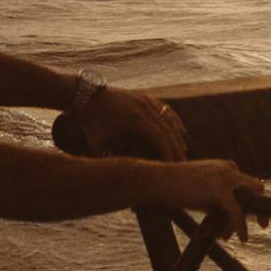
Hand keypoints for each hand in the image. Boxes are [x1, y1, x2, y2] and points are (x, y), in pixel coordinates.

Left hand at [65, 80, 187, 158]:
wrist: (86, 94)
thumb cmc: (90, 120)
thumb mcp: (96, 142)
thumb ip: (106, 158)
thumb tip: (115, 175)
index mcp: (134, 117)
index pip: (158, 136)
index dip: (167, 151)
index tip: (172, 165)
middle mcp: (144, 106)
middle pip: (167, 128)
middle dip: (176, 146)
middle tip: (182, 162)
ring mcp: (145, 99)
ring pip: (168, 117)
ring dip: (177, 134)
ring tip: (183, 150)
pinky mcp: (144, 96)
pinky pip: (165, 108)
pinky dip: (174, 119)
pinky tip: (180, 129)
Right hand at [160, 158, 264, 238]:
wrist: (160, 180)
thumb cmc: (178, 188)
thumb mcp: (204, 192)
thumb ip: (219, 202)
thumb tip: (230, 225)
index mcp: (227, 167)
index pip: (248, 185)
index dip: (252, 203)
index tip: (254, 216)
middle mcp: (231, 169)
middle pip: (256, 189)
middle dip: (260, 208)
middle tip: (264, 224)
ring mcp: (226, 177)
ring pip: (248, 202)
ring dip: (240, 222)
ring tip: (227, 236)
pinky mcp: (219, 189)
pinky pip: (237, 211)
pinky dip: (240, 225)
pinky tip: (242, 237)